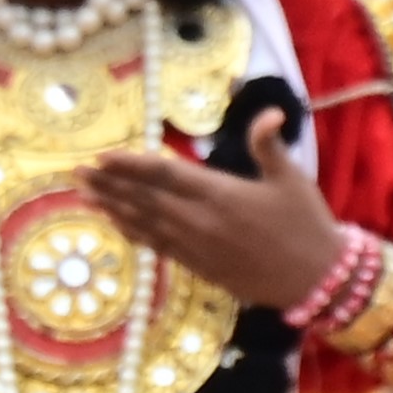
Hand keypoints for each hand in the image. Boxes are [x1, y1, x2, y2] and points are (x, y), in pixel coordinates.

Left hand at [78, 105, 343, 310]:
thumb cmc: (306, 224)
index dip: (131, 165)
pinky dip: (133, 233)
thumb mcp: (292, 179)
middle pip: (145, 198)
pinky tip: (115, 224)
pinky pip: (157, 247)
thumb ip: (269, 145)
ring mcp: (197, 247)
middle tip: (76, 172)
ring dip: (113, 208)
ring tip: (84, 195)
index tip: (102, 156)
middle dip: (110, 184)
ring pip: (145, 223)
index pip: (165, 175)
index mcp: (222, 194)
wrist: (316, 281)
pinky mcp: (199, 268)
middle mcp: (201, 221)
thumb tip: (269, 111)